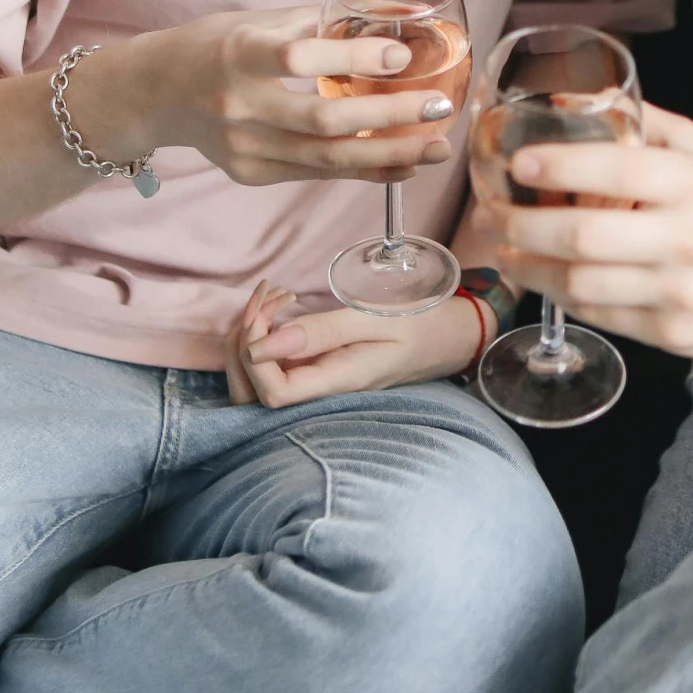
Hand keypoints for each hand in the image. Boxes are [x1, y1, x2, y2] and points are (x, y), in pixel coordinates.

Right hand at [81, 8, 460, 187]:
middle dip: (390, 118)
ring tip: (437, 147)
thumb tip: (407, 12)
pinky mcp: (252, 173)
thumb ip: (331, 18)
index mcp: (238, 54)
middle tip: (440, 108)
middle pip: (323, 122)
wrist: (157, 92)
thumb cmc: (219, 44)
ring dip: (390, 155)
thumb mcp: (267, 19)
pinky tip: (404, 164)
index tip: (403, 55)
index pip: (299, 59)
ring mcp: (243, 147)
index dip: (354, 57)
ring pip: (327, 160)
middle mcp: (237, 106)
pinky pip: (317, 175)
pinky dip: (365, 171)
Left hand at [224, 281, 487, 406]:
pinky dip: (263, 334)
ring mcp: (316, 384)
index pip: (272, 394)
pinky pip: (273, 365)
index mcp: (338, 383)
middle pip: (251, 396)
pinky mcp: (314, 371)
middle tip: (267, 297)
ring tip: (274, 297)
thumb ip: (322, 332)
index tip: (266, 310)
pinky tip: (281, 305)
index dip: (255, 355)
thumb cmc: (420, 325)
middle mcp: (321, 392)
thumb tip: (262, 346)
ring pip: (254, 383)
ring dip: (250, 337)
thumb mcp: (374, 319)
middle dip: (242, 344)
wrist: (449, 338)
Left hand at [490, 105, 692, 362]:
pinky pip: (599, 315)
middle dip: (522, 224)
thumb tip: (580, 99)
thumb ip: (647, 127)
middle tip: (490, 213)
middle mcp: (688, 239)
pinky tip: (543, 277)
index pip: (618, 170)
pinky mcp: (672, 334)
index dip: (560, 165)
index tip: (518, 161)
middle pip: (584, 236)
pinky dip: (562, 296)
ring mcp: (679, 292)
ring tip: (505, 248)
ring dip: (529, 266)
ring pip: (581, 283)